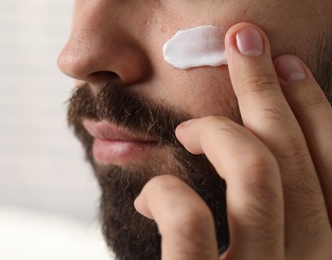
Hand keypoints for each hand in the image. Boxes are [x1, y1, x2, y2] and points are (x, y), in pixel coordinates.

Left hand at [134, 23, 331, 258]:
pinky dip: (165, 193)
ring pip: (256, 174)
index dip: (315, 109)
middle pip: (294, 157)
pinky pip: (189, 220)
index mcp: (318, 252)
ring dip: (216, 133)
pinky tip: (147, 200)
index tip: (288, 65)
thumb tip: (260, 144)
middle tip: (242, 39)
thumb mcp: (259, 250)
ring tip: (183, 132)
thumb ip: (271, 212)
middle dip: (267, 88)